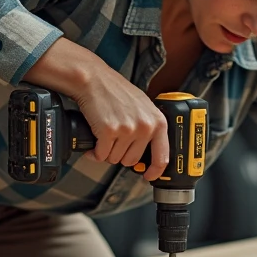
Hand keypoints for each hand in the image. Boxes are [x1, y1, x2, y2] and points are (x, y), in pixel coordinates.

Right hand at [72, 66, 169, 180]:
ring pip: (115, 159)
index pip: (162, 157)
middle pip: (132, 161)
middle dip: (120, 154)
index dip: (155, 171)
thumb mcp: (143, 107)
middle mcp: (145, 127)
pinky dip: (95, 151)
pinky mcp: (109, 132)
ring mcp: (127, 130)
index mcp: (158, 122)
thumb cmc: (116, 92)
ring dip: (106, 151)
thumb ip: (149, 128)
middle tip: (114, 140)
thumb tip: (147, 153)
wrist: (94, 80)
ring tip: (104, 134)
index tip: (148, 176)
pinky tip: (95, 139)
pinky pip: (101, 155)